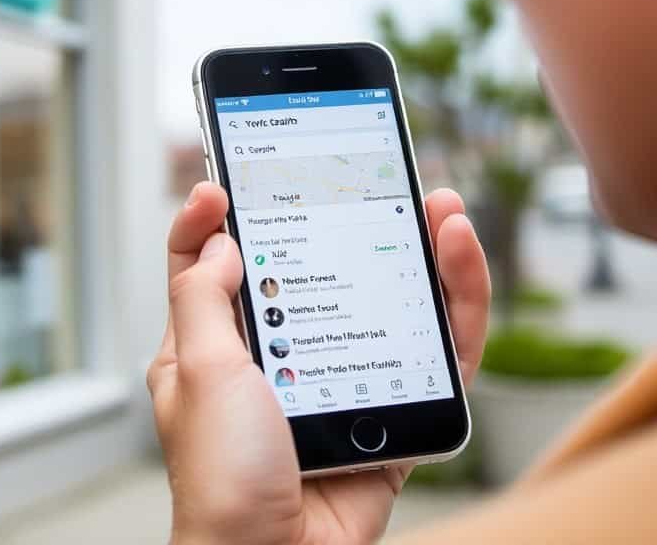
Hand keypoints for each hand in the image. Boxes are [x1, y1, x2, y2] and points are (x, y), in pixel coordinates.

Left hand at [147, 183, 490, 544]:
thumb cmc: (221, 479)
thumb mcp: (197, 371)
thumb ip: (204, 300)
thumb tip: (221, 242)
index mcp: (218, 349)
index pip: (211, 269)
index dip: (217, 222)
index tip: (225, 183)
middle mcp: (282, 359)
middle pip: (322, 272)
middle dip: (349, 220)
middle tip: (369, 177)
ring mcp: (340, 382)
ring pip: (387, 303)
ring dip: (421, 252)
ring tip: (442, 209)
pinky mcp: (391, 410)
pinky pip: (434, 353)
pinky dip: (455, 307)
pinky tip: (459, 263)